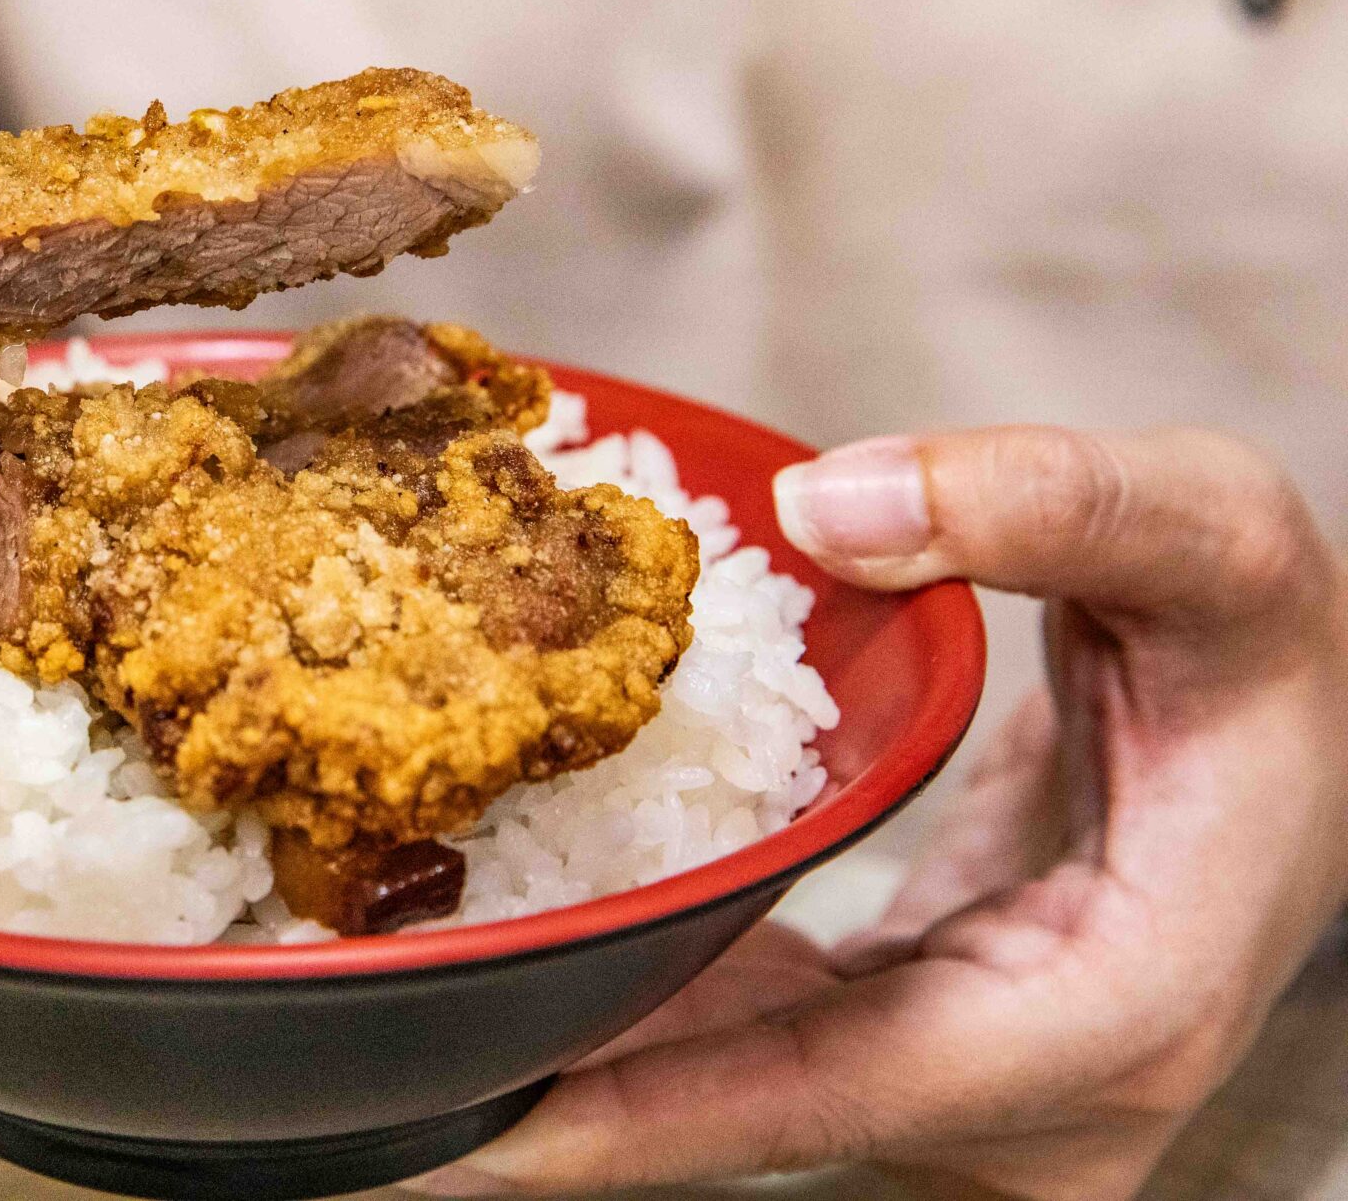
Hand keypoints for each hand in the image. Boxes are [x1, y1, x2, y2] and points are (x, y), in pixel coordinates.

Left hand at [411, 426, 1347, 1199]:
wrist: (1313, 734)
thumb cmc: (1273, 659)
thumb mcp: (1212, 539)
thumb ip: (1049, 501)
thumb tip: (830, 504)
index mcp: (1099, 1022)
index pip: (823, 1093)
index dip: (636, 1110)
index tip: (468, 1120)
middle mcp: (1032, 1111)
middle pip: (747, 1119)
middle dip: (561, 1099)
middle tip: (368, 1069)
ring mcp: (976, 1103)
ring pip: (738, 1093)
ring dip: (581, 1054)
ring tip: (398, 1008)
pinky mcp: (926, 1054)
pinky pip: (760, 1046)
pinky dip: (647, 999)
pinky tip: (522, 939)